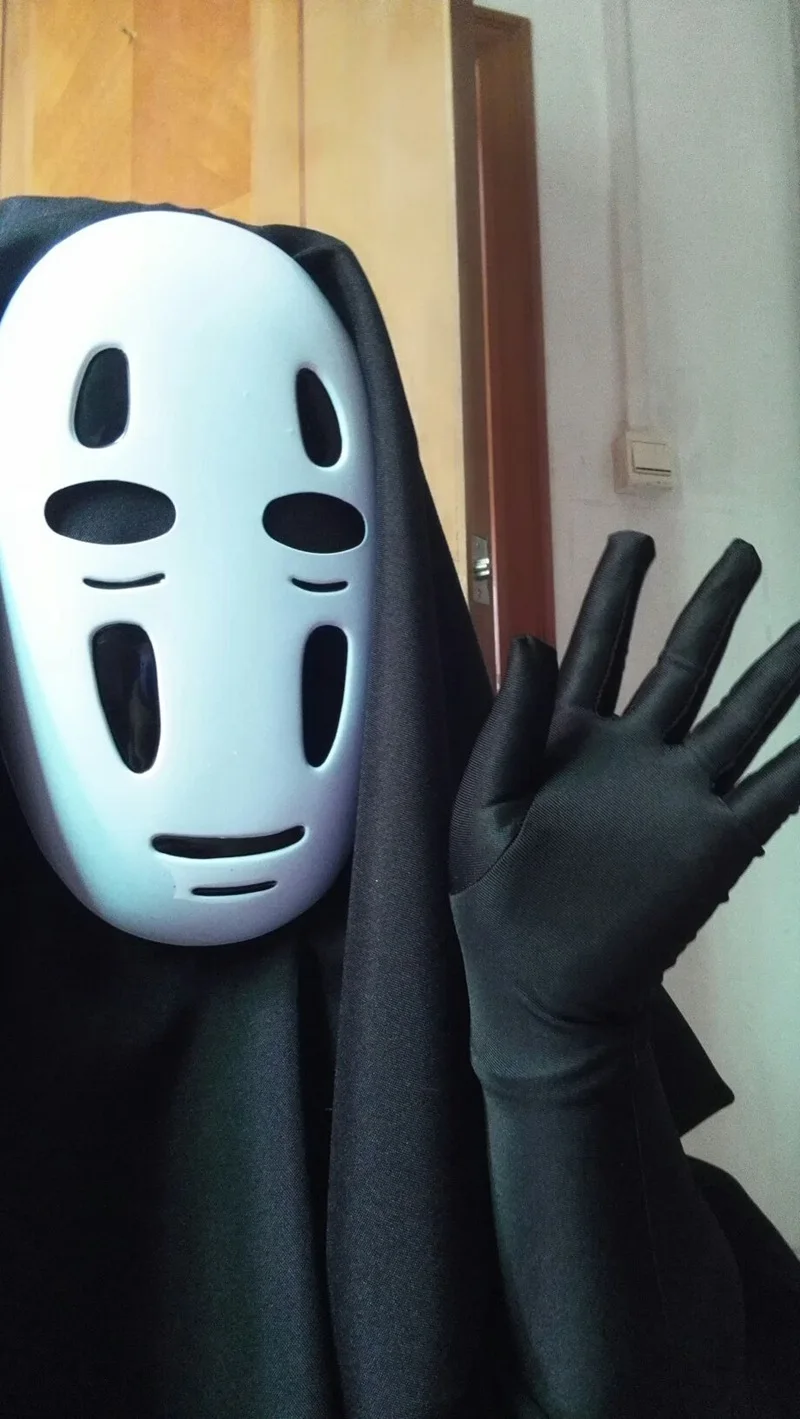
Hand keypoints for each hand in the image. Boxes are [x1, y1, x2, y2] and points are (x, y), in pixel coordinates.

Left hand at [450, 533, 799, 1081]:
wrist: (544, 998)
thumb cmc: (495, 909)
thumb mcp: (479, 811)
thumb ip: (509, 726)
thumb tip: (533, 637)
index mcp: (565, 739)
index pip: (597, 645)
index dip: (617, 592)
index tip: (639, 541)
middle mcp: (632, 753)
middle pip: (682, 661)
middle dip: (714, 608)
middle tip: (748, 553)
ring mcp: (679, 794)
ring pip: (740, 710)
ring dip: (780, 667)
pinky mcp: (718, 841)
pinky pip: (777, 786)